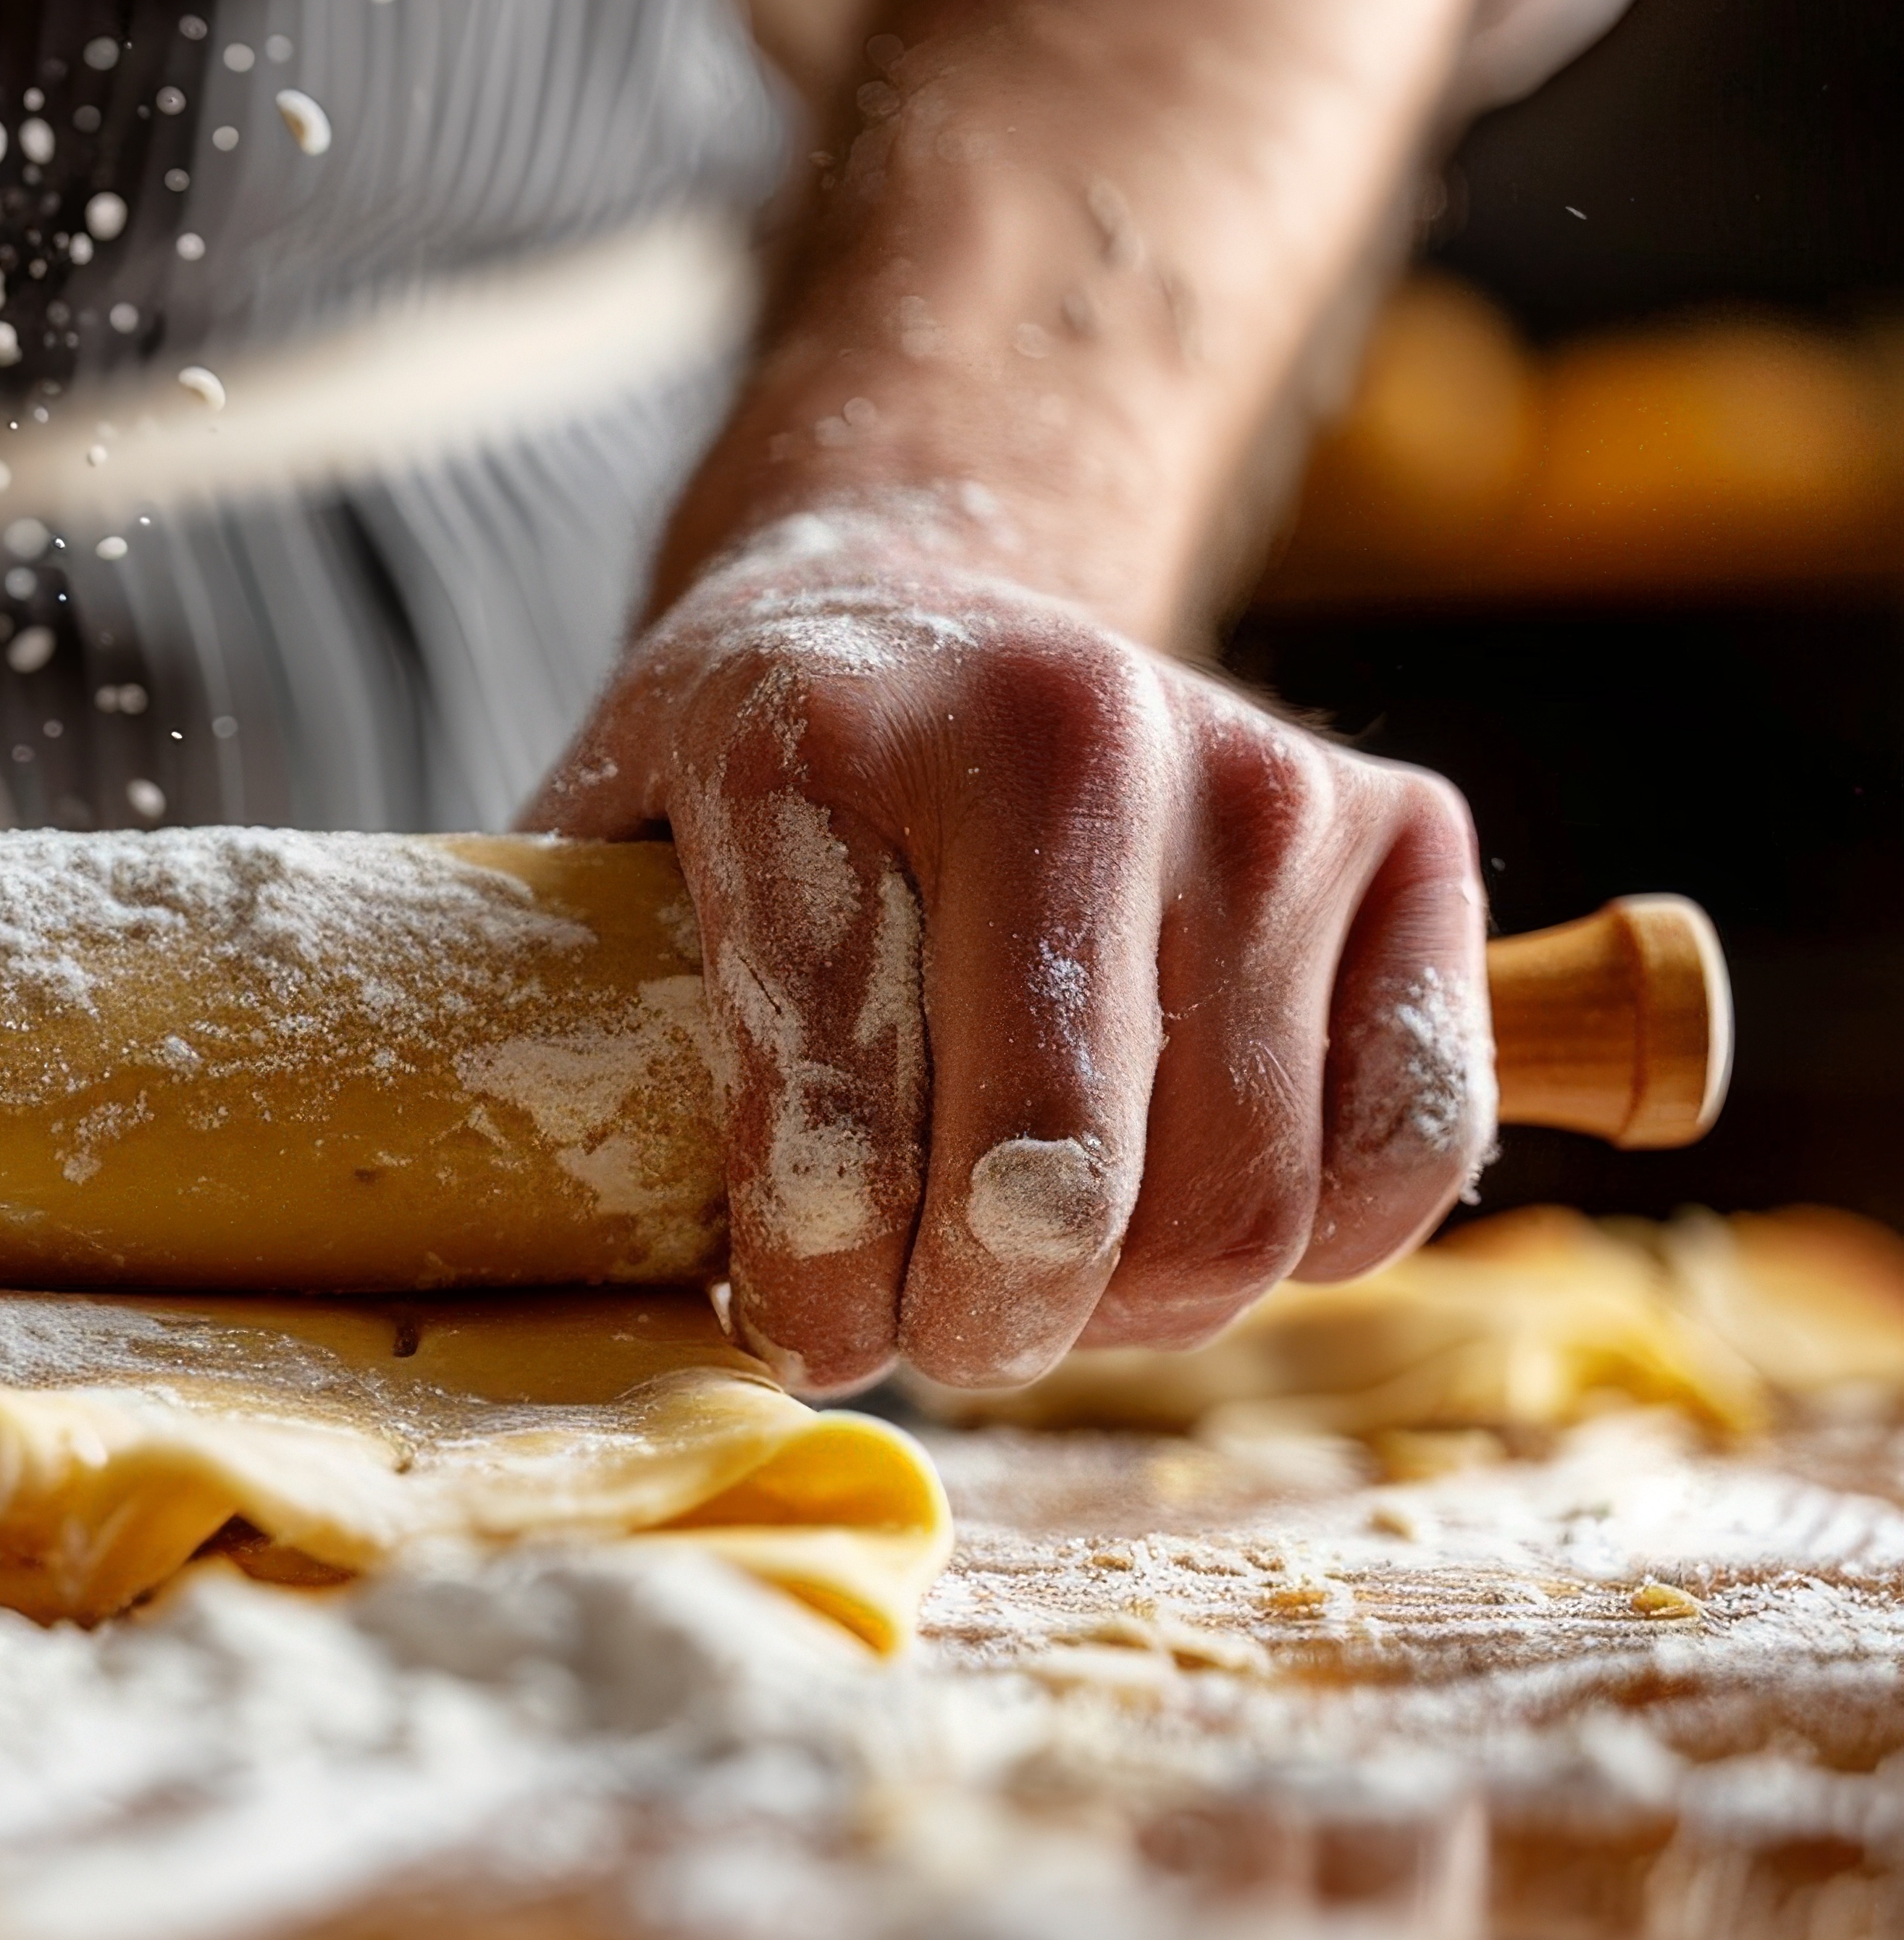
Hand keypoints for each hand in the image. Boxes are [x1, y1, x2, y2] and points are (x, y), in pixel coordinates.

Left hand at [525, 499, 1492, 1391]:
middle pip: (1051, 1172)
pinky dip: (1312, 1246)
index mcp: (805, 731)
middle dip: (973, 1324)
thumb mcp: (609, 846)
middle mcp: (1058, 724)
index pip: (822, 1086)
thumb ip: (559, 1019)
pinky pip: (1410, 1145)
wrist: (943, 602)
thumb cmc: (758, 782)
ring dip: (1128, 1314)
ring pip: (1238, 1198)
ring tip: (1038, 1286)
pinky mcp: (1404, 829)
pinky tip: (1188, 1217)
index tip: (785, 1327)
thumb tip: (530, 1258)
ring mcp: (1258, 773)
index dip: (804, 1275)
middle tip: (922, 1337)